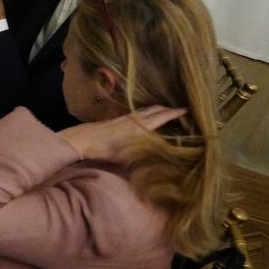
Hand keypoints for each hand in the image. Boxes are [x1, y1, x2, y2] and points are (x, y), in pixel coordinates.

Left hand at [59, 106, 186, 163]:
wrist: (83, 139)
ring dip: (157, 109)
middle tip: (178, 110)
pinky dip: (146, 111)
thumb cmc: (104, 149)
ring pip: (146, 109)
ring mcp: (126, 117)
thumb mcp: (126, 157)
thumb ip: (143, 156)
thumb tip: (159, 160)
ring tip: (164, 111)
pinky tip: (144, 116)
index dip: (175, 113)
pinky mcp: (117, 118)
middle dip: (168, 108)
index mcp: (141, 127)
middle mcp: (135, 119)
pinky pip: (137, 112)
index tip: (186, 110)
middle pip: (156, 109)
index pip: (162, 117)